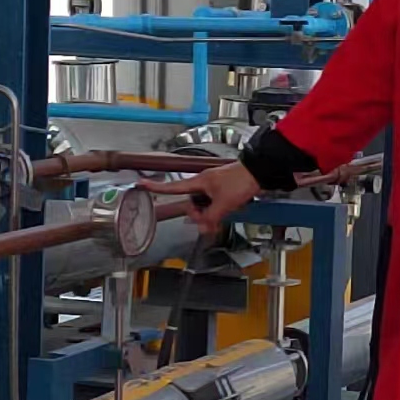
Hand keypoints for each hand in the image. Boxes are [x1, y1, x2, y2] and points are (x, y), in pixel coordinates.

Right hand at [138, 161, 261, 233]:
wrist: (258, 173)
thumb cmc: (240, 182)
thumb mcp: (224, 203)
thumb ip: (210, 217)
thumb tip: (202, 227)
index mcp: (198, 182)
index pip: (173, 187)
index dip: (157, 188)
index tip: (141, 185)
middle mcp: (203, 184)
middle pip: (191, 203)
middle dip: (198, 216)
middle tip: (210, 223)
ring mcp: (212, 187)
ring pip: (203, 206)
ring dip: (209, 216)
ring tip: (219, 222)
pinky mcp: (222, 191)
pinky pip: (213, 205)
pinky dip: (216, 213)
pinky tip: (223, 219)